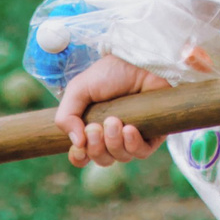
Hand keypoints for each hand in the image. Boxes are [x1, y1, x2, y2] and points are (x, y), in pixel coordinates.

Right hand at [53, 54, 170, 166]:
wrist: (138, 60)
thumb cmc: (110, 72)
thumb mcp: (78, 89)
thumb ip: (66, 116)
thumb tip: (77, 143)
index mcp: (93, 127)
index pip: (83, 155)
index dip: (79, 157)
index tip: (79, 148)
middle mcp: (112, 135)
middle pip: (101, 159)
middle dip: (96, 147)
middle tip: (96, 127)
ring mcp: (133, 136)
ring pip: (121, 158)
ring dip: (114, 143)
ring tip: (114, 121)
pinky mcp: (153, 134)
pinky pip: (142, 153)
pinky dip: (133, 145)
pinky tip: (129, 129)